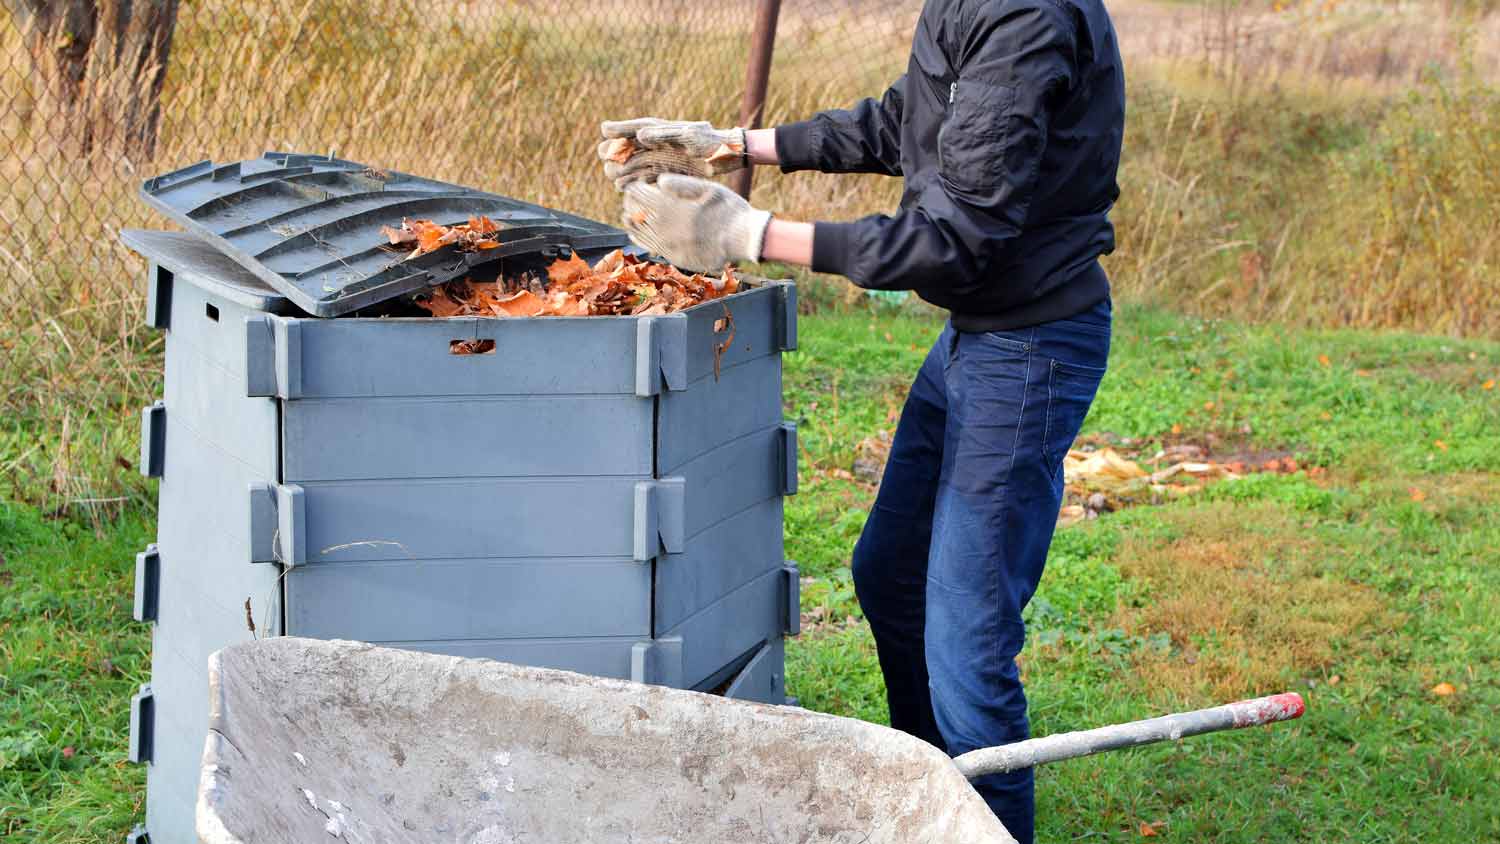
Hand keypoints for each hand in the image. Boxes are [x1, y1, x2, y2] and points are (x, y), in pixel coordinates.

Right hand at [599, 118, 747, 189]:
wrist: (726, 157)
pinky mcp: (663, 173)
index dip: (618, 130)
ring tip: (616, 178)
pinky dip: (633, 182)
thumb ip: (665, 135)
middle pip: (624, 148)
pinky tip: (625, 188)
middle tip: (611, 162)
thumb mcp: (690, 135)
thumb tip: (640, 136)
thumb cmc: (710, 141)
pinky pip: (642, 178)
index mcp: (657, 129)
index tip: (606, 132)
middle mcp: (653, 143)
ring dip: (621, 171)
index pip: (630, 127)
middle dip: (615, 154)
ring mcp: (657, 159)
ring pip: (630, 165)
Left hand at [622, 174, 771, 272]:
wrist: (744, 239)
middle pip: (634, 213)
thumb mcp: (708, 188)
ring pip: (638, 231)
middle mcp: (665, 229)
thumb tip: (658, 181)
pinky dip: (639, 236)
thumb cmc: (728, 209)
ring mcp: (668, 245)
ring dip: (631, 219)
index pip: (638, 195)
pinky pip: (649, 246)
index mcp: (671, 208)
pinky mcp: (674, 257)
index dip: (634, 187)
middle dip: (630, 203)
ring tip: (631, 212)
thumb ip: (681, 183)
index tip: (636, 183)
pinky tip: (638, 230)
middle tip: (632, 197)